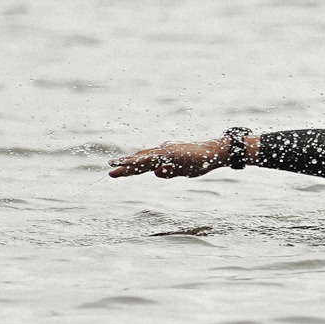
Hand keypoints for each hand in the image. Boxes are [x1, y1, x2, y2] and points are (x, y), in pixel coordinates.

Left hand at [109, 139, 225, 177]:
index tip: (118, 170)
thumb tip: (157, 172)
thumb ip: (170, 171)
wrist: (215, 152)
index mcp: (164, 156)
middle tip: (109, 170)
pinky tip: (131, 164)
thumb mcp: (183, 171)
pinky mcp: (171, 152)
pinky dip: (141, 161)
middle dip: (125, 165)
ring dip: (128, 162)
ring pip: (143, 157)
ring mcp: (166, 151)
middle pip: (140, 159)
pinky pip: (153, 157)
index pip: (144, 162)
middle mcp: (163, 151)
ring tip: (114, 166)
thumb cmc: (201, 161)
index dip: (131, 166)